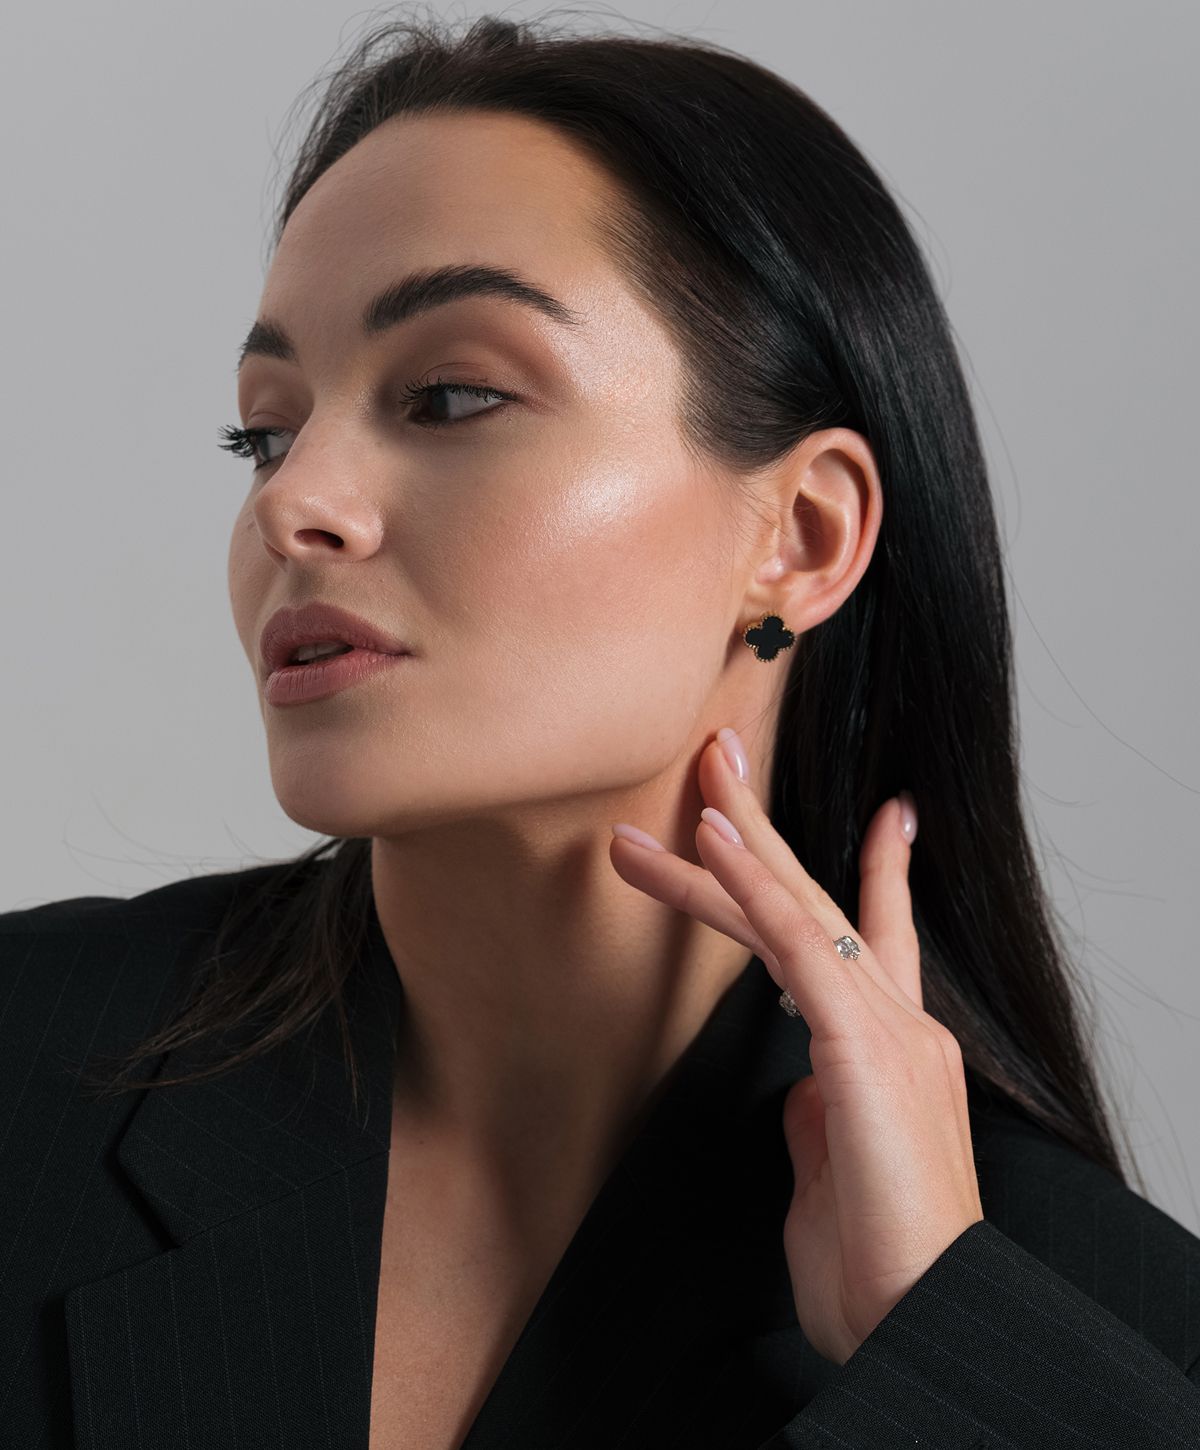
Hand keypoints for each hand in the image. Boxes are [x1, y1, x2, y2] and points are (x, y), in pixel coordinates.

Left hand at [608, 727, 983, 1366]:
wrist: (926, 1326)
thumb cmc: (883, 1269)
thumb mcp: (833, 1176)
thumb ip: (817, 1117)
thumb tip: (796, 1087)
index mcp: (893, 1053)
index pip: (878, 939)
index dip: (878, 871)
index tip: (886, 817)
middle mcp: (899, 1026)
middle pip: (823, 900)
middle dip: (768, 826)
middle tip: (723, 759)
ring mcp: (887, 1031)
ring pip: (796, 909)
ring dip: (732, 843)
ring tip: (689, 786)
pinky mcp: (863, 1050)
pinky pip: (797, 946)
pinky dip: (752, 887)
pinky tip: (714, 842)